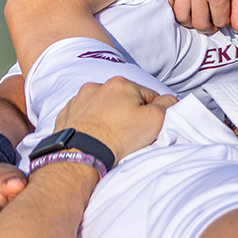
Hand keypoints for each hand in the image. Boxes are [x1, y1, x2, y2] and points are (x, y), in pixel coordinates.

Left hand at [54, 77, 176, 160]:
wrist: (82, 153)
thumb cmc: (118, 137)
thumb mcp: (155, 120)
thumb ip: (167, 105)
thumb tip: (170, 100)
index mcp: (121, 84)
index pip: (148, 96)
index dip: (153, 113)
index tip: (148, 127)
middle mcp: (97, 87)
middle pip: (124, 100)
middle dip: (130, 113)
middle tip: (130, 133)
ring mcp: (79, 99)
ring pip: (104, 106)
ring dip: (110, 117)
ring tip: (112, 135)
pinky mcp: (67, 113)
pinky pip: (85, 115)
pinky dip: (92, 123)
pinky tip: (96, 135)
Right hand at [161, 0, 237, 35]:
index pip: (218, 21)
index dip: (221, 24)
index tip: (221, 20)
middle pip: (197, 22)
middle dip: (205, 27)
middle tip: (209, 23)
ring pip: (180, 15)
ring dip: (188, 20)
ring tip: (195, 16)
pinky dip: (172, 7)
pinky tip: (182, 5)